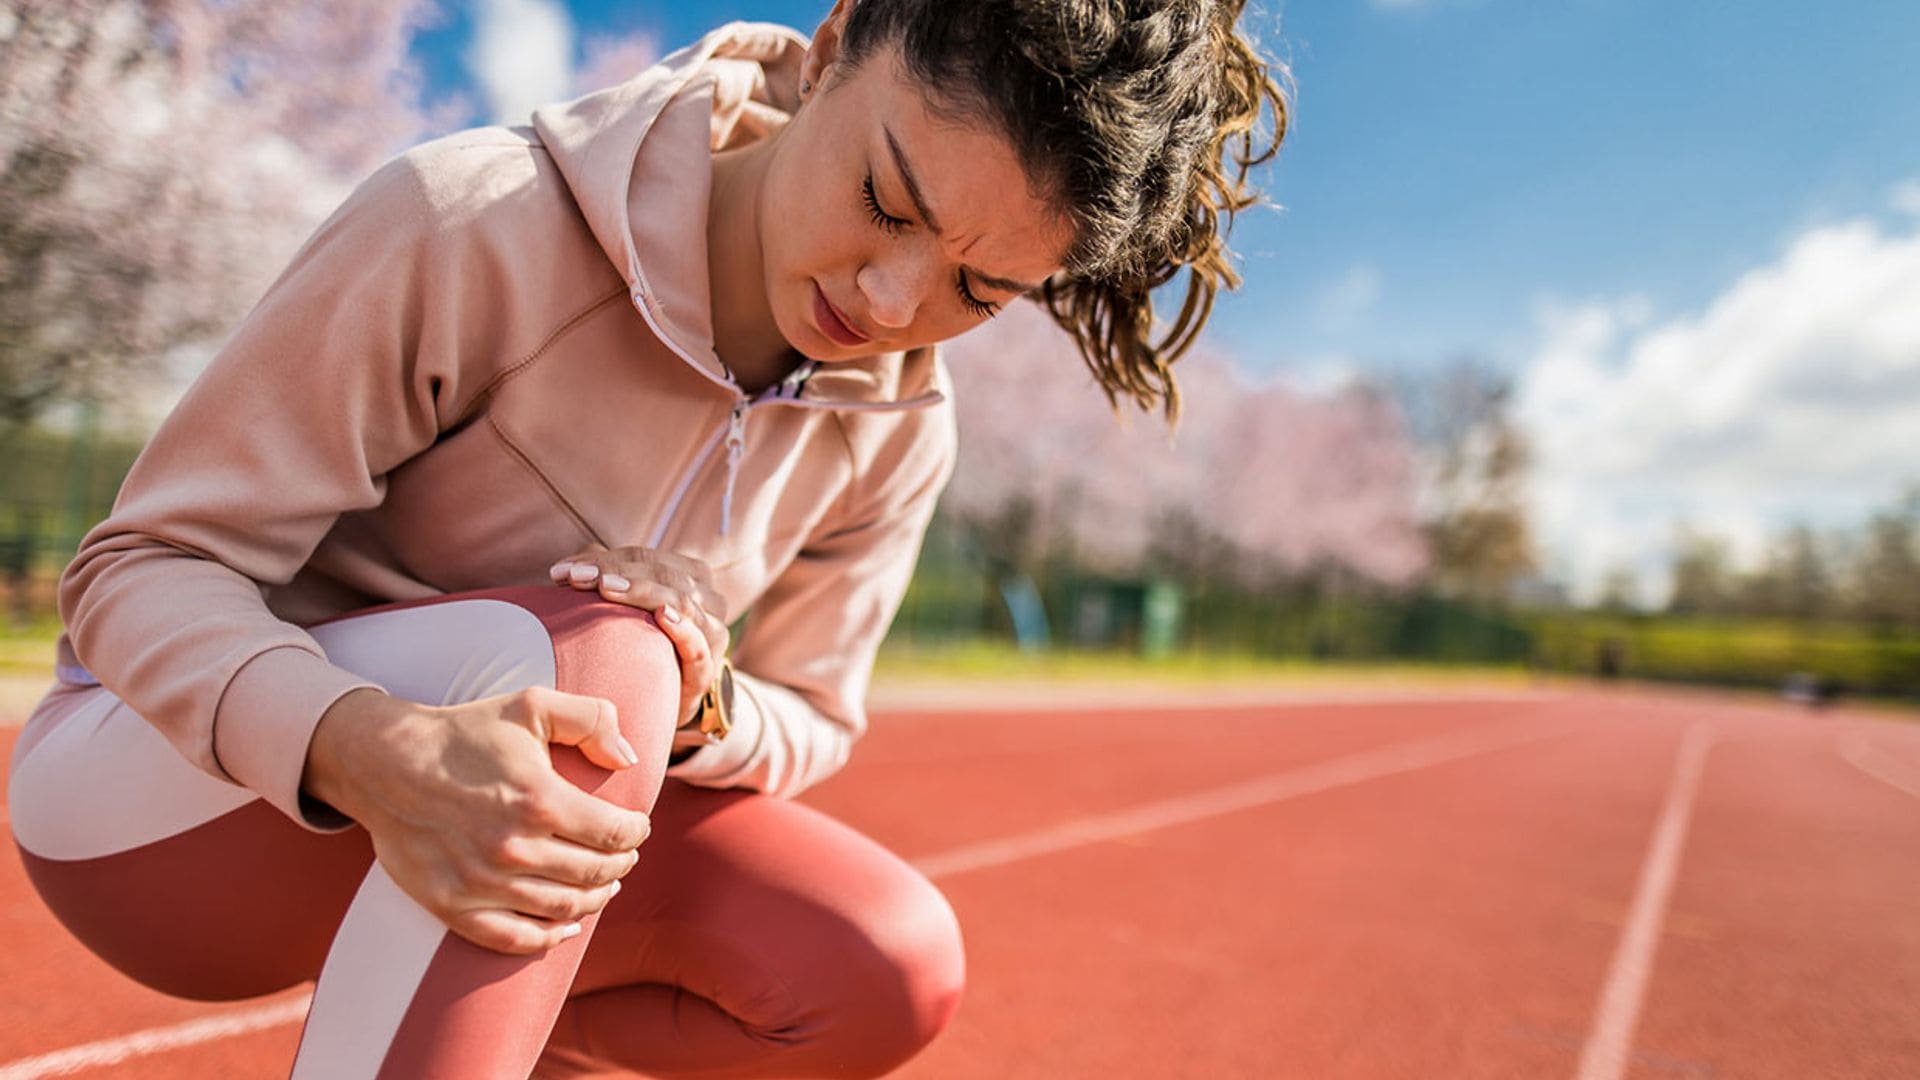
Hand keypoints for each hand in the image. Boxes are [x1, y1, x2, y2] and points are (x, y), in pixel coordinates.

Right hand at [303, 687, 653, 954]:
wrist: (386, 764)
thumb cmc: (464, 734)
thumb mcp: (531, 705)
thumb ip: (591, 719)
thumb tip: (628, 759)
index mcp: (539, 800)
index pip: (614, 832)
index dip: (635, 832)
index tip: (636, 827)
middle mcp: (514, 848)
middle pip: (594, 873)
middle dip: (620, 865)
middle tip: (623, 856)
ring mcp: (482, 884)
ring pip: (563, 908)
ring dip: (595, 899)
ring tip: (604, 886)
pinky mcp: (453, 907)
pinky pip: (514, 938)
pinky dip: (549, 937)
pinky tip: (567, 925)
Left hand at [549, 545, 728, 726]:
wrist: (664, 701)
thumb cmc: (643, 649)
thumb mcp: (626, 610)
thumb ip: (606, 582)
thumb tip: (565, 568)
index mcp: (692, 576)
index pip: (647, 558)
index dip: (606, 558)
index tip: (562, 570)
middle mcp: (709, 600)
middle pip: (664, 574)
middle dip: (617, 571)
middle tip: (576, 577)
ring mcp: (711, 636)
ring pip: (683, 601)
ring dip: (642, 591)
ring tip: (605, 587)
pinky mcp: (705, 672)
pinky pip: (699, 647)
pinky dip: (683, 628)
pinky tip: (661, 615)